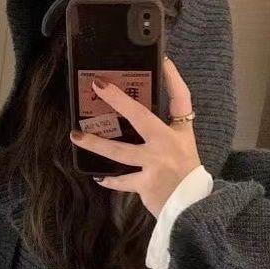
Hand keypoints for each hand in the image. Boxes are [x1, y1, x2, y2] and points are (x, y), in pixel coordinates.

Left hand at [69, 56, 201, 215]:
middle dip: (118, 100)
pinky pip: (122, 180)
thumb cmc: (187, 176)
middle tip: (98, 86)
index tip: (164, 60)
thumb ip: (169, 131)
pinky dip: (110, 180)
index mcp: (180, 132)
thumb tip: (139, 118)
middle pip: (139, 116)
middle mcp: (167, 144)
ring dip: (96, 143)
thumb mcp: (184, 148)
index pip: (181, 98)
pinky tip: (98, 177)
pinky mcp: (145, 184)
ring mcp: (155, 164)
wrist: (193, 208)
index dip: (173, 78)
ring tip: (76, 136)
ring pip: (119, 151)